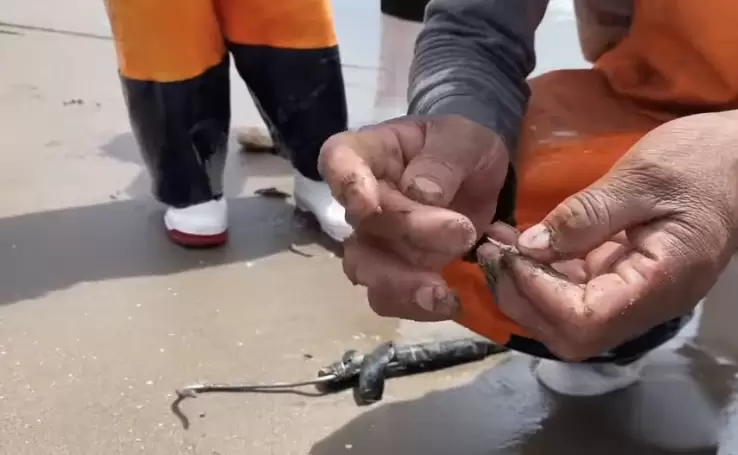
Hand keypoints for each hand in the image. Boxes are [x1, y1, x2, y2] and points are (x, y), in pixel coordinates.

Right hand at [319, 115, 509, 320]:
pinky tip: (450, 302)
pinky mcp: (398, 271)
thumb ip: (444, 161)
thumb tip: (422, 193)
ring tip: (443, 292)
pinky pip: (390, 297)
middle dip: (410, 233)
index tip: (367, 205)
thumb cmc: (462, 148)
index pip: (338, 161)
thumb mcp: (464, 140)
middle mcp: (363, 200)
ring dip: (402, 283)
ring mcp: (377, 240)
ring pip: (366, 269)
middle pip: (362, 225)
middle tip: (461, 231)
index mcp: (370, 154)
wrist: (483, 180)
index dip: (346, 185)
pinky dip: (417, 306)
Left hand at [478, 112, 737, 360]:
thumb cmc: (704, 161)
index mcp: (661, 282)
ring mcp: (634, 293)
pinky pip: (575, 290)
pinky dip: (542, 272)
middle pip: (570, 332)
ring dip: (524, 285)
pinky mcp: (623, 277)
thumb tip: (530, 249)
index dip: (537, 294)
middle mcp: (646, 302)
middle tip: (492, 251)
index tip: (508, 252)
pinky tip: (520, 242)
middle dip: (521, 297)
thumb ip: (587, 216)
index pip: (584, 320)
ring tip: (498, 242)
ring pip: (566, 316)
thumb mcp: (643, 177)